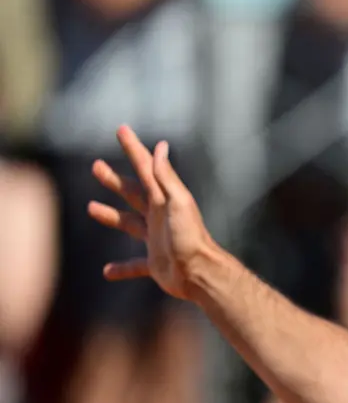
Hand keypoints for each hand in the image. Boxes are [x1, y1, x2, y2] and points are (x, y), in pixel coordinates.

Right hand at [88, 126, 216, 299]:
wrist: (200, 273)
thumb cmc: (189, 237)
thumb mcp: (178, 202)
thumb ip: (166, 177)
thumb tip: (161, 146)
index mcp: (164, 200)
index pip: (145, 168)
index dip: (133, 148)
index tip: (122, 129)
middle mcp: (159, 216)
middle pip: (133, 193)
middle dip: (114, 180)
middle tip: (95, 166)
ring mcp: (157, 239)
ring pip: (129, 223)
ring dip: (111, 216)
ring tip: (91, 208)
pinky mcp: (155, 263)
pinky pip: (135, 265)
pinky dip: (122, 267)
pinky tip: (107, 271)